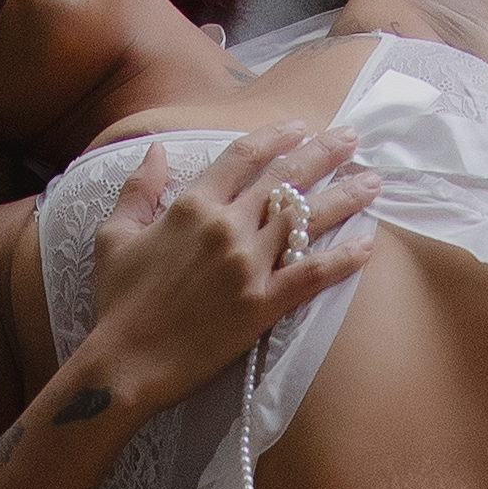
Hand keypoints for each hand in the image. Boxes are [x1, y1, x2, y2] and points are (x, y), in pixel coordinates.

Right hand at [85, 124, 379, 412]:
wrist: (127, 361)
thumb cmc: (117, 301)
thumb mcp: (115, 236)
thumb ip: (138, 188)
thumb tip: (155, 150)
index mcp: (192, 205)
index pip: (242, 157)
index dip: (275, 137)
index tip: (299, 127)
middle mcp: (226, 227)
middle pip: (285, 179)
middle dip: (324, 153)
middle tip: (353, 138)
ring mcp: (248, 265)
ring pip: (306, 220)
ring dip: (344, 197)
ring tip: (372, 182)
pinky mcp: (262, 304)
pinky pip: (312, 275)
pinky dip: (342, 259)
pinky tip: (367, 245)